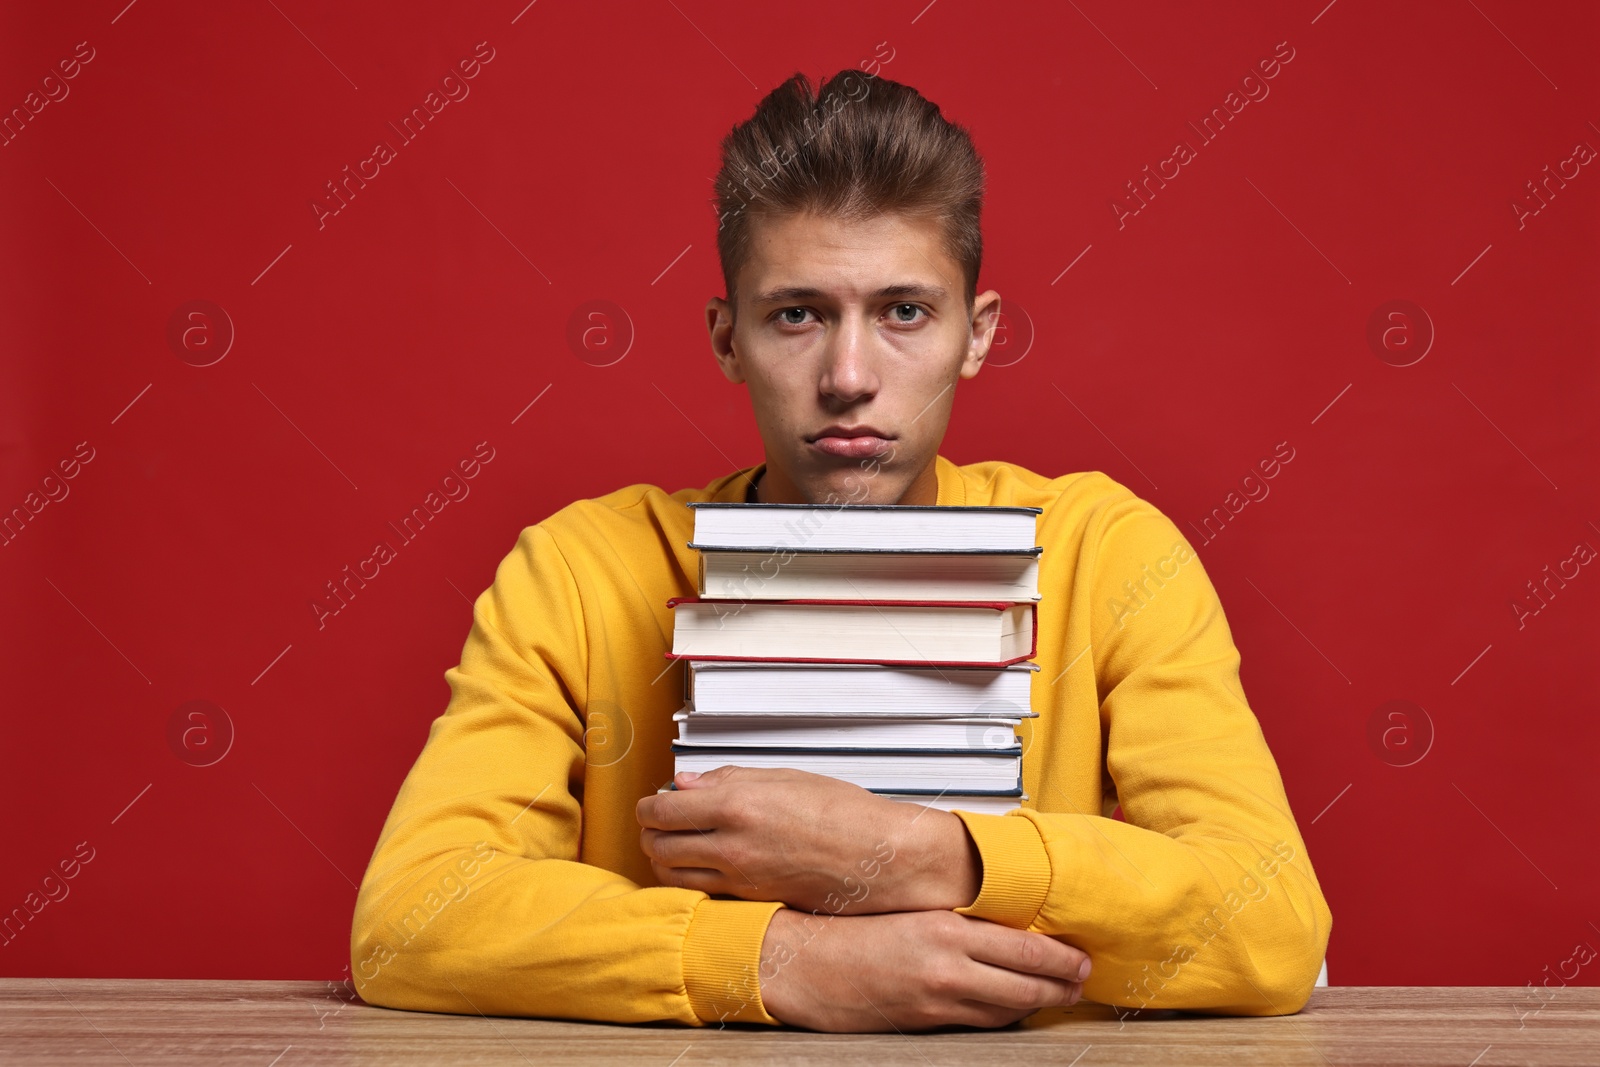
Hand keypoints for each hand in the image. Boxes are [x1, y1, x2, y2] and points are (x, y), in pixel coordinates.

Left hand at [635, 765, 979, 913]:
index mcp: (736, 806)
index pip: (662, 810)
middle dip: (649, 833)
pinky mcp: (751, 901)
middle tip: (656, 822)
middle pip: (658, 845)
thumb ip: (729, 780)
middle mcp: (731, 846)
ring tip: (672, 844)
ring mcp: (740, 879)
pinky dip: (687, 880)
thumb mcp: (785, 779)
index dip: (648, 806)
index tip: (651, 801)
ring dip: (662, 859)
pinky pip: (700, 893)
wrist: (880, 858)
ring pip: (672, 876)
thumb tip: (686, 783)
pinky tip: (697, 867)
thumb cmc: (844, 814)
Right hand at [756, 908, 1091, 1031]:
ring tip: (1058, 993)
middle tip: (1081, 978)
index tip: (1080, 955)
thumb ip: (957, 915)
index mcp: (948, 932)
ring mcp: (940, 1002)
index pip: (1027, 948)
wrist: (807, 965)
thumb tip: (1000, 915)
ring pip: (1009, 1008)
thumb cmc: (849, 929)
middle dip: (1062, 985)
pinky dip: (1005, 1014)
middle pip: (1028, 985)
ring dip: (1039, 1002)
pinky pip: (981, 1022)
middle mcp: (949, 970)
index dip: (1063, 957)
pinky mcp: (928, 1023)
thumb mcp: (911, 909)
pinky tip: (1014, 1005)